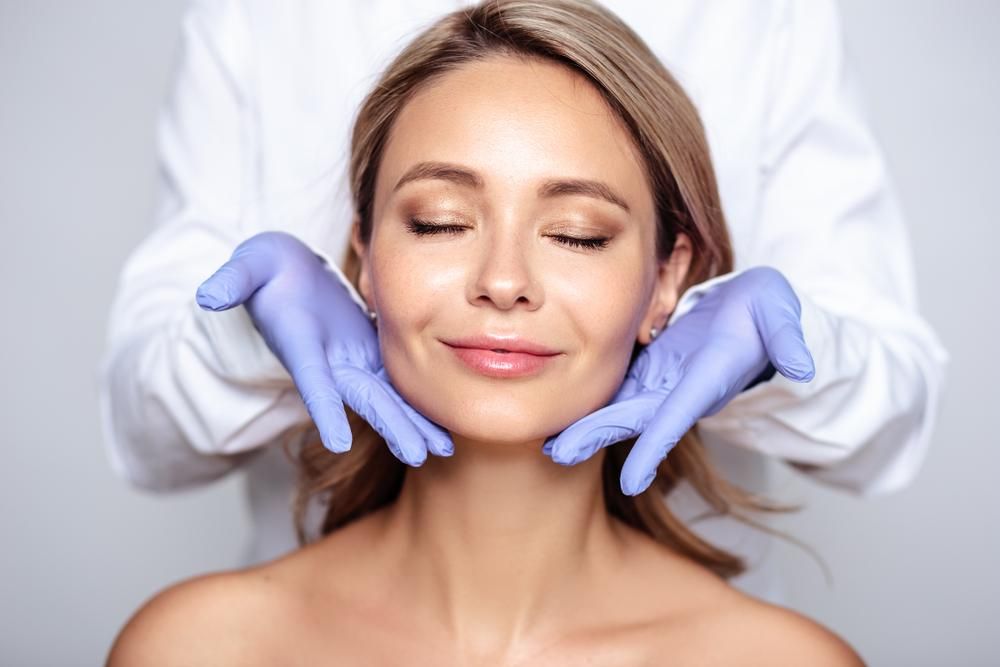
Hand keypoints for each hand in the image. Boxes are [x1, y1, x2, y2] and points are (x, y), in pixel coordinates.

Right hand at [195, 231, 452, 464]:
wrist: (285, 275)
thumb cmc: (267, 269)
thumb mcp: (249, 264)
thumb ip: (233, 280)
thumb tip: (208, 295)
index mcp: (300, 343)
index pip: (312, 379)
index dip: (323, 409)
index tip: (337, 442)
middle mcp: (327, 361)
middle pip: (361, 398)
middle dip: (389, 425)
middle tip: (417, 455)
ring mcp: (350, 360)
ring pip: (386, 397)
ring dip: (412, 423)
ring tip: (442, 449)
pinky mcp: (370, 352)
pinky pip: (399, 381)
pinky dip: (419, 403)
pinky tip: (443, 424)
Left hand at [543, 266, 814, 495]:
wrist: (752, 316)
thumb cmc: (766, 314)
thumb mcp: (781, 315)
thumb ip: (789, 338)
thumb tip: (803, 365)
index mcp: (707, 379)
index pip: (677, 414)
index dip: (654, 446)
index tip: (631, 481)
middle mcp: (679, 389)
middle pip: (634, 418)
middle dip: (598, 436)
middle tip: (558, 455)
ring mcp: (661, 381)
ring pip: (617, 407)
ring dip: (585, 426)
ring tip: (548, 444)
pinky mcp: (648, 369)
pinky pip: (613, 389)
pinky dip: (587, 403)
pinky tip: (557, 413)